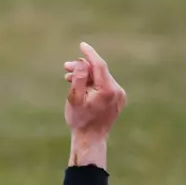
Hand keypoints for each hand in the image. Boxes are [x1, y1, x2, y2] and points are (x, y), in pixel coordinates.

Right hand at [63, 41, 126, 167]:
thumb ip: (77, 79)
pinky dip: (93, 84)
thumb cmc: (80, 120)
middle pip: (99, 71)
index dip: (90, 54)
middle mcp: (117, 91)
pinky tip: (82, 87)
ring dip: (86, 76)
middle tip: (65, 67)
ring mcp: (120, 95)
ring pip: (101, 78)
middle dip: (82, 68)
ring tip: (69, 78)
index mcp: (108, 90)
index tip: (82, 45)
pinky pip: (105, 85)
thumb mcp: (74, 98)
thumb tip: (81, 63)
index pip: (99, 65)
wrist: (91, 139)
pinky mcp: (119, 100)